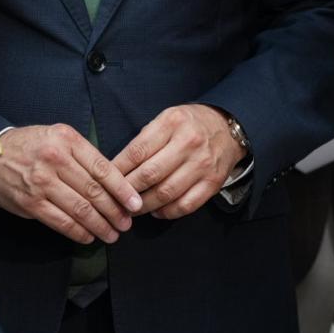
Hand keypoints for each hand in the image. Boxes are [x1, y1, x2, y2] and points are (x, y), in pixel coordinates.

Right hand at [0, 124, 142, 244]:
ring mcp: (41, 182)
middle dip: (115, 211)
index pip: (102, 168)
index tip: (136, 204)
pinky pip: (61, 222)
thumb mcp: (58, 137)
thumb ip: (83, 155)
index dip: (122, 189)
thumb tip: (115, 182)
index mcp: (67, 140)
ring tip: (112, 234)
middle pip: (94, 191)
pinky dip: (79, 232)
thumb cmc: (31, 147)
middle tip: (126, 223)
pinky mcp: (31, 203)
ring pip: (80, 209)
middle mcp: (55, 159)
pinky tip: (89, 236)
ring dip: (100, 225)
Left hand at [110, 104, 244, 219]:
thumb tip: (118, 167)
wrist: (228, 129)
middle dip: (128, 190)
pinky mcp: (212, 183)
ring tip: (132, 208)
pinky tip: (156, 211)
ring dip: (144, 205)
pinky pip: (185, 205)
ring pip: (166, 193)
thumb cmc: (189, 124)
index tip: (105, 179)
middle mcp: (189, 143)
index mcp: (172, 123)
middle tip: (115, 199)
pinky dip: (167, 212)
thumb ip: (145, 140)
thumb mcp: (166, 119)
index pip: (138, 151)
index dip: (118, 169)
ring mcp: (202, 165)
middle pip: (150, 174)